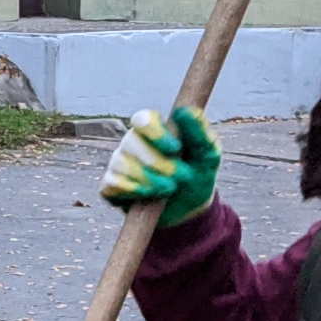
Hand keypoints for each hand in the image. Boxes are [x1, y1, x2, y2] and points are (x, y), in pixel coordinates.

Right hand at [101, 103, 221, 227]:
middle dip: (157, 162)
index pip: (143, 119)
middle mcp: (132, 142)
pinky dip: (132, 190)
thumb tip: (184, 111)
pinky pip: (112, 183)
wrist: (189, 209)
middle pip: (130, 141)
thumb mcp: (209, 155)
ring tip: (169, 189)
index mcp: (154, 129)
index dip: (156, 132)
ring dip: (148, 178)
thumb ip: (200, 132)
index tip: (176, 148)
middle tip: (181, 177)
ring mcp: (120, 164)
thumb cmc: (198, 174)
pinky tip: (149, 196)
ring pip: (121, 163)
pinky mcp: (111, 186)